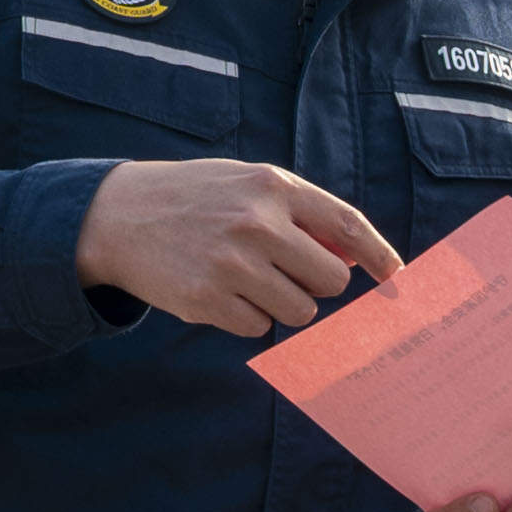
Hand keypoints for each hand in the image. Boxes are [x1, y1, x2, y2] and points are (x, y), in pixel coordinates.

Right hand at [77, 158, 402, 334]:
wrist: (117, 215)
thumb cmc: (194, 198)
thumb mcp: (245, 183)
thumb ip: (297, 212)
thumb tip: (353, 257)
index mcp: (272, 187)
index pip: (347, 225)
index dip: (378, 254)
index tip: (394, 276)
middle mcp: (257, 223)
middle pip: (330, 280)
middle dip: (315, 283)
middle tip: (284, 272)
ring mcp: (233, 265)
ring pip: (300, 311)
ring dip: (282, 304)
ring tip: (246, 280)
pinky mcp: (208, 300)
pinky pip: (259, 327)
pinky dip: (246, 317)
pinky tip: (218, 292)